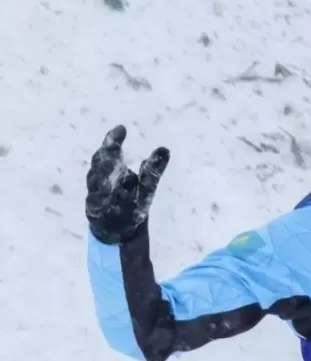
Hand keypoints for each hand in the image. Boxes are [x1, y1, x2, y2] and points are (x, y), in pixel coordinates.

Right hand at [85, 125, 169, 243]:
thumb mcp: (146, 188)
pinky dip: (99, 196)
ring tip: (112, 165)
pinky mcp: (94, 210)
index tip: (122, 129)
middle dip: (107, 154)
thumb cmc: (131, 205)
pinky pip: (95, 201)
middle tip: (114, 144)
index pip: (110, 151)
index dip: (113, 140)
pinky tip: (105, 191)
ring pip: (95, 180)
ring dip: (102, 173)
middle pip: (100, 163)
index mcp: (113, 170)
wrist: (121, 232)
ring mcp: (95, 194)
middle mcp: (101, 178)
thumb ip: (152, 171)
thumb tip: (165, 149)